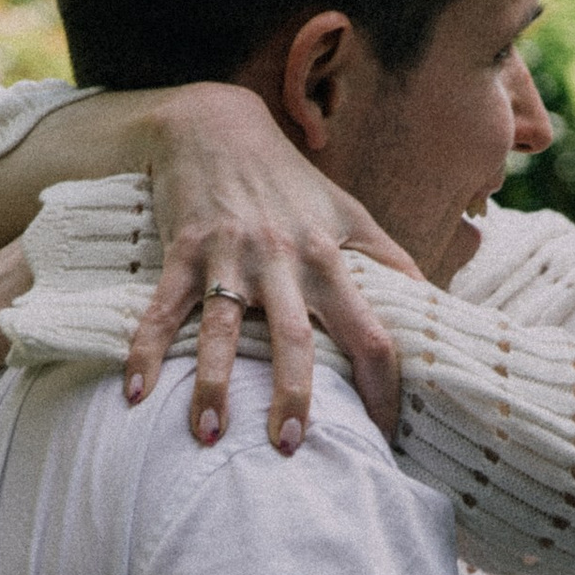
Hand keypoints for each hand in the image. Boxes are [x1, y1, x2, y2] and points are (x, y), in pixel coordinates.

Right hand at [125, 86, 416, 454]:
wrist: (217, 126)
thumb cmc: (290, 183)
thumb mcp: (349, 214)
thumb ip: (391, 262)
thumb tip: (438, 306)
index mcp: (330, 260)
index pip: (371, 334)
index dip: (383, 388)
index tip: (381, 435)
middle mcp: (283, 260)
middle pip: (294, 338)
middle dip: (293, 395)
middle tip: (290, 449)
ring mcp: (230, 257)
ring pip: (222, 329)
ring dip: (212, 384)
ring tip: (208, 435)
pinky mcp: (183, 251)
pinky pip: (162, 308)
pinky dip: (145, 350)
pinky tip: (135, 395)